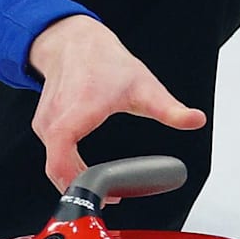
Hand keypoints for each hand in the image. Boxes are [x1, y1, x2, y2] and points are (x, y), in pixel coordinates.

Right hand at [28, 15, 205, 197]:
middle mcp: (53, 121)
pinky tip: (89, 170)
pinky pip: (53, 155)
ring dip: (76, 178)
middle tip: (111, 196)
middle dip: (83, 188)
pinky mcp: (43, 126)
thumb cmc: (105, 62)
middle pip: (57, 171)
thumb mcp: (144, 86)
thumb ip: (170, 109)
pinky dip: (69, 167)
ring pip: (54, 165)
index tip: (104, 195)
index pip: (61, 162)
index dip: (80, 184)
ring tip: (104, 185)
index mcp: (75, 113)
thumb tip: (196, 119)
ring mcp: (44, 124)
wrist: (76, 42)